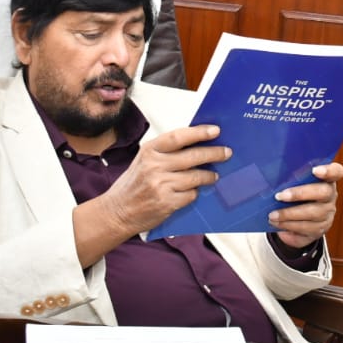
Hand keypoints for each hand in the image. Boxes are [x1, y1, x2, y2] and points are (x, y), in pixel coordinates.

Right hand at [97, 125, 229, 235]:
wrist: (117, 212)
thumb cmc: (133, 185)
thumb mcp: (143, 160)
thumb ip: (166, 152)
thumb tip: (197, 143)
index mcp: (149, 151)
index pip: (179, 136)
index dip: (199, 132)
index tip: (215, 130)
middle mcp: (154, 166)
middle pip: (193, 156)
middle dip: (214, 153)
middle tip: (226, 152)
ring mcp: (161, 185)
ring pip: (196, 177)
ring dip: (209, 176)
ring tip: (214, 176)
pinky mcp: (166, 203)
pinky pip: (191, 195)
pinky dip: (194, 193)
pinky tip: (192, 192)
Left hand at [269, 161, 342, 247]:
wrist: (298, 221)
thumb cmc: (295, 196)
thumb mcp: (294, 184)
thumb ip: (290, 178)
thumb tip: (271, 175)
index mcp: (326, 179)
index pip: (336, 172)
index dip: (328, 171)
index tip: (315, 170)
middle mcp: (330, 195)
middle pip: (323, 192)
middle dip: (300, 194)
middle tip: (280, 196)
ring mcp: (327, 213)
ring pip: (312, 213)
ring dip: (289, 214)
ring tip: (273, 214)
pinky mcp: (320, 228)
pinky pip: (305, 227)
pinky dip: (288, 225)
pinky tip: (277, 223)